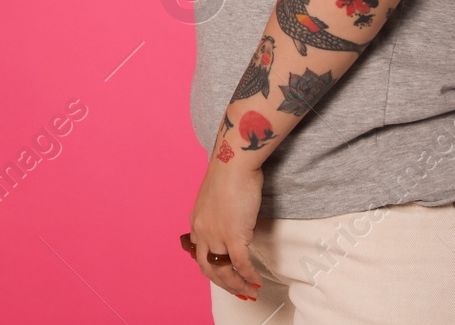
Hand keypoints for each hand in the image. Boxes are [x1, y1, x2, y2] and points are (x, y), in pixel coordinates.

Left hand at [187, 147, 267, 299]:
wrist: (234, 163)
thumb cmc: (229, 173)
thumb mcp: (216, 197)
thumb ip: (220, 214)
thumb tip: (234, 224)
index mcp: (197, 222)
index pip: (199, 254)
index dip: (212, 269)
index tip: (224, 277)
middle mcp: (203, 231)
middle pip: (208, 268)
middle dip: (224, 284)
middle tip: (239, 292)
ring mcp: (217, 235)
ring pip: (224, 271)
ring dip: (237, 285)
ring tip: (250, 291)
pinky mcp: (234, 235)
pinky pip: (240, 264)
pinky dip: (248, 276)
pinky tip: (256, 281)